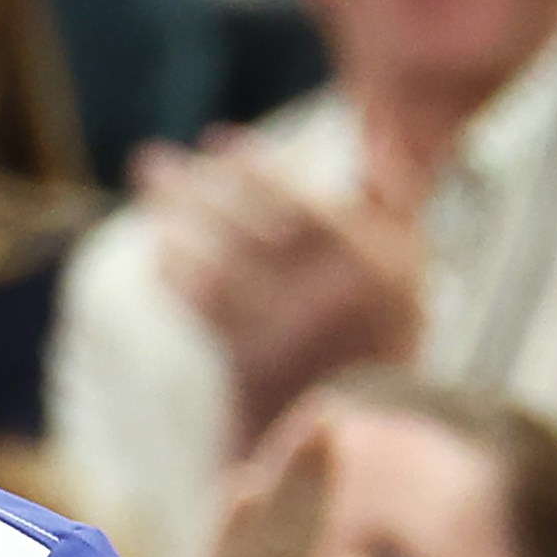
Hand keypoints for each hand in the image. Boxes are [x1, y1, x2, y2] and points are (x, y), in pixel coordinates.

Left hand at [138, 132, 424, 439]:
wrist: (365, 429)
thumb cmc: (380, 334)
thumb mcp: (408, 266)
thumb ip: (393, 198)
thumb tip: (370, 127)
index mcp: (380, 262)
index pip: (304, 202)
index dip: (253, 167)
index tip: (215, 139)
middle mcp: (336, 295)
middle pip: (249, 226)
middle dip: (194, 188)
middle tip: (148, 159)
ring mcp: (294, 333)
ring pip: (219, 263)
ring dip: (176, 224)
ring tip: (148, 196)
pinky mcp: (257, 366)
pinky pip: (206, 311)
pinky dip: (178, 276)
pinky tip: (160, 251)